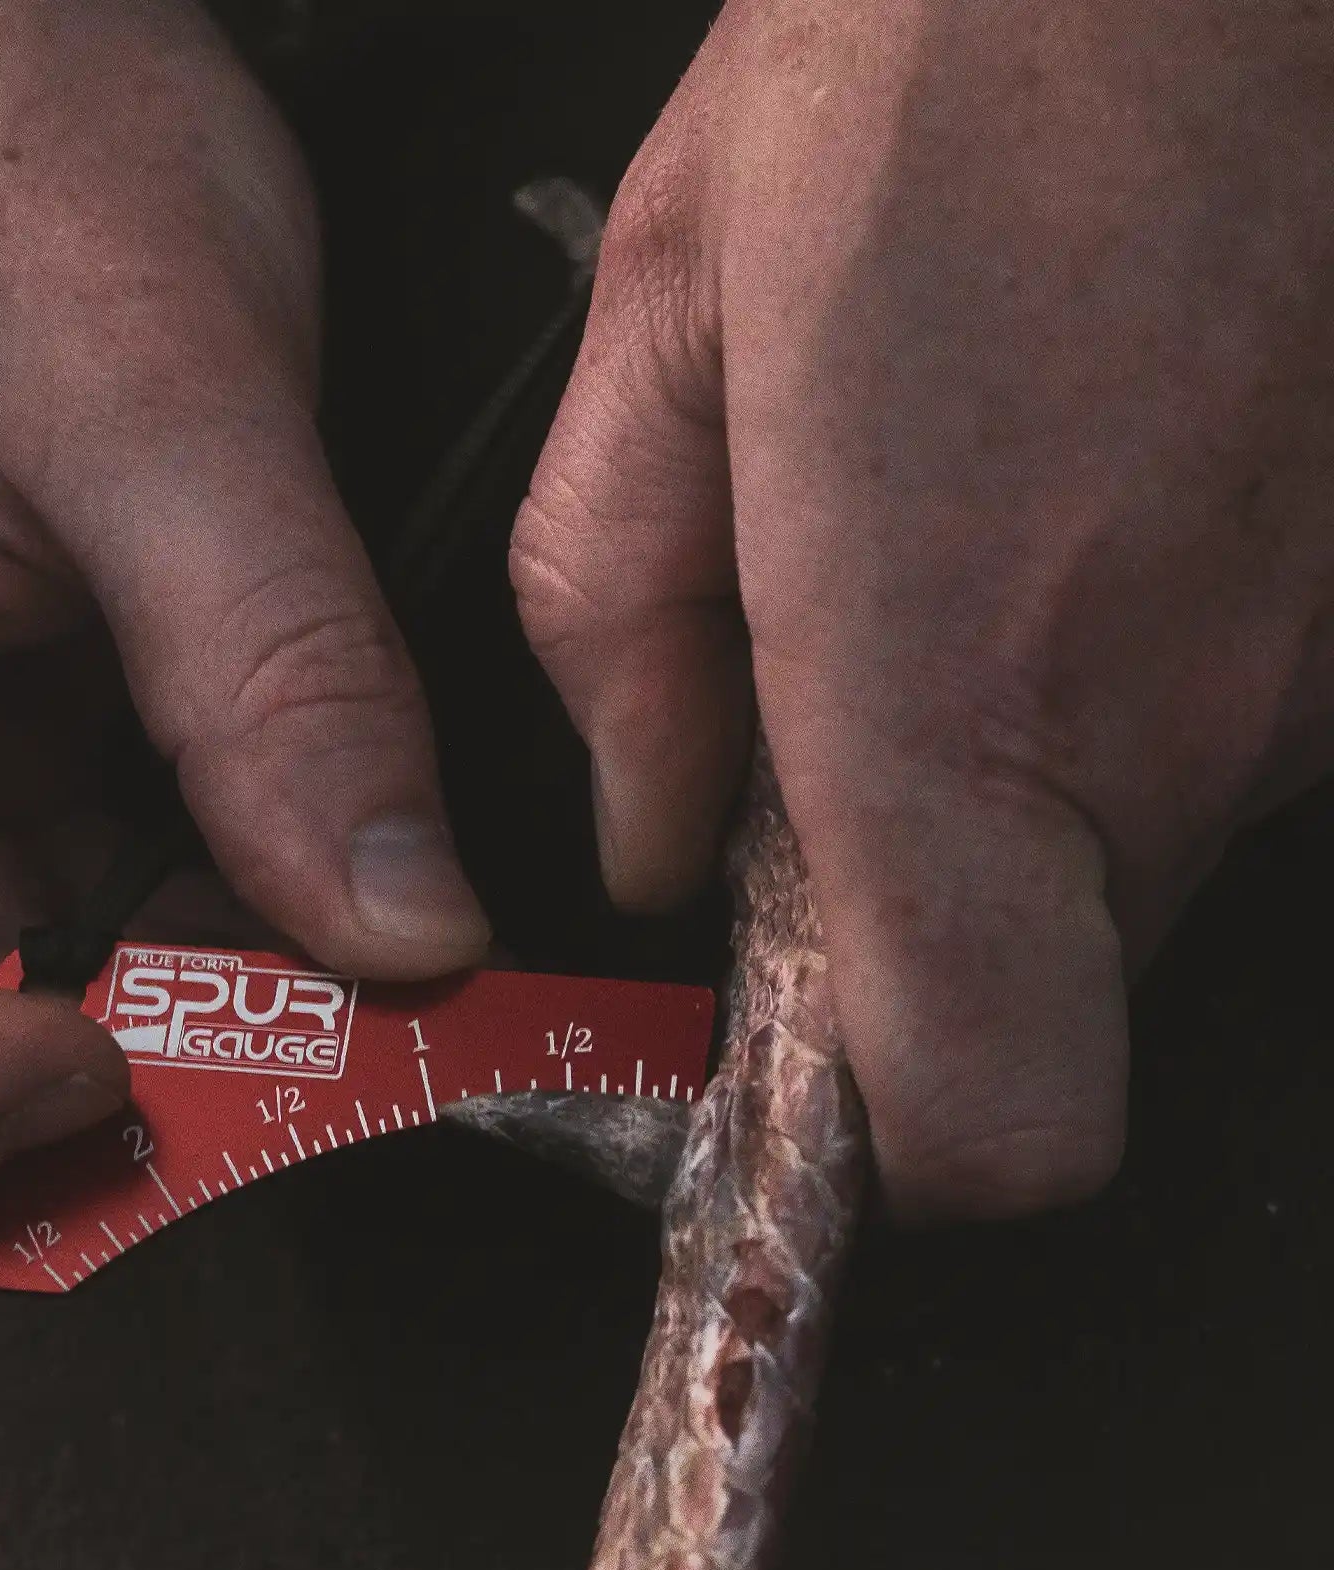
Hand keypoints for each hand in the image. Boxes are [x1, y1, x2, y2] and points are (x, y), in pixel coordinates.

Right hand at [0, 0, 485, 1207]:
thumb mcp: (163, 405)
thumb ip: (284, 688)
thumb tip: (410, 934)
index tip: (87, 1056)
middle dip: (35, 1079)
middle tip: (260, 1033)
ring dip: (120, 1014)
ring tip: (283, 929)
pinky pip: (8, 930)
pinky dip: (141, 940)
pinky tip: (250, 872)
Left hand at [512, 0, 1333, 1216]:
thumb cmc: (937, 69)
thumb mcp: (670, 343)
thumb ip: (630, 644)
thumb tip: (653, 835)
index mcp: (950, 698)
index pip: (991, 1133)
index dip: (903, 1138)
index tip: (823, 1040)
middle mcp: (1182, 724)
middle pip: (1049, 991)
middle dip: (932, 903)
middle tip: (854, 700)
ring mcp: (1330, 666)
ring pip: (1152, 852)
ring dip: (1039, 768)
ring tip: (973, 543)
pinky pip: (1251, 722)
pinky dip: (1153, 670)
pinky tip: (1094, 499)